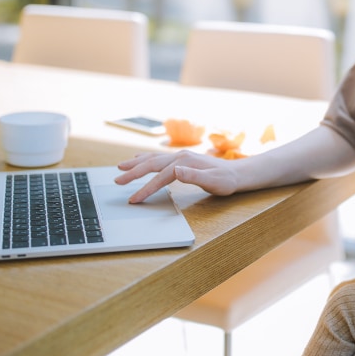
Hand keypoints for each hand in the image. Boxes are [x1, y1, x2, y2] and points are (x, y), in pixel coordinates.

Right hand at [115, 150, 238, 202]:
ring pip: (153, 158)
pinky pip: (158, 158)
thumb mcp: (213, 182)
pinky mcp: (181, 159)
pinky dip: (145, 159)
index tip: (134, 199)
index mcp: (185, 162)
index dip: (146, 188)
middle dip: (133, 173)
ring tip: (120, 168)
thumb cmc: (226, 181)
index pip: (161, 176)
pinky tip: (138, 159)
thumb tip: (175, 170)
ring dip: (136, 164)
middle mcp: (180, 156)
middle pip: (151, 164)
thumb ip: (194, 176)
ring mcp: (180, 156)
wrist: (236, 173)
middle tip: (117, 181)